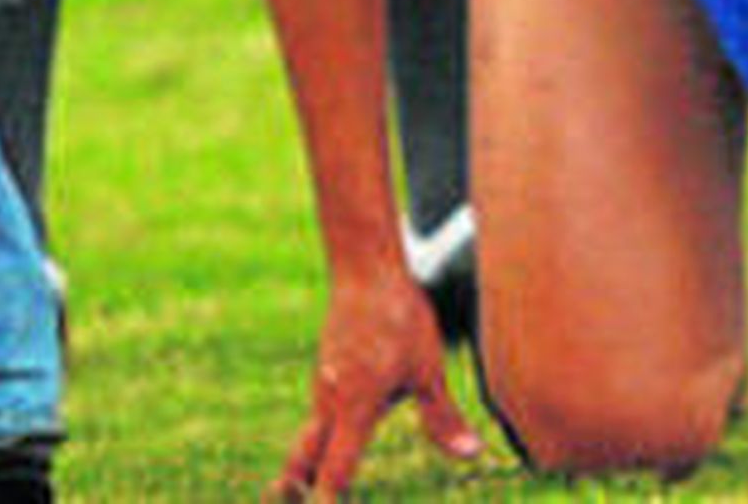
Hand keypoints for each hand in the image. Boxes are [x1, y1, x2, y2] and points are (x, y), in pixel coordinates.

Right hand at [268, 266, 482, 499]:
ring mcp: (325, 382)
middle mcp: (331, 401)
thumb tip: (471, 454)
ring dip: (307, 462)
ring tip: (298, 489)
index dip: (327, 503)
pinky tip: (331, 438)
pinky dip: (320, 434)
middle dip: (293, 486)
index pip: (336, 471)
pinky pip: (321, 410)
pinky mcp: (328, 366)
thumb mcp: (428, 369)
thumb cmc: (400, 317)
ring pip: (312, 432)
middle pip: (304, 456)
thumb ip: (443, 417)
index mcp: (355, 409)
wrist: (365, 267)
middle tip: (276, 500)